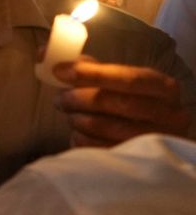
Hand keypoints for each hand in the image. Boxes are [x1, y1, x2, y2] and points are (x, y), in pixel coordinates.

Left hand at [53, 59, 192, 146]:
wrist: (148, 136)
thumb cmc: (125, 102)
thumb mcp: (115, 81)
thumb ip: (84, 65)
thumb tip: (44, 53)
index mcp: (164, 88)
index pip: (129, 79)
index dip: (92, 74)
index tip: (60, 71)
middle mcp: (170, 115)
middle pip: (118, 104)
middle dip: (80, 99)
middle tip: (60, 99)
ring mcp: (157, 141)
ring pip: (108, 128)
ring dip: (78, 120)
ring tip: (70, 115)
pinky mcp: (140, 161)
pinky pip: (101, 149)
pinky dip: (81, 139)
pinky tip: (78, 133)